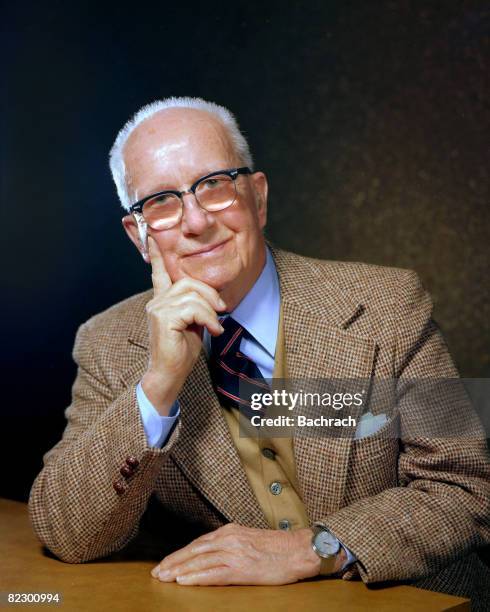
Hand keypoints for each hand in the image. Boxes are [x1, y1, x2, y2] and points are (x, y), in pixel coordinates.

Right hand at [141, 235, 226, 413]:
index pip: (159, 271)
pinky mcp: (163, 317)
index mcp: (163, 299)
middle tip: (220, 311)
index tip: (153, 233)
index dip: (157, 253)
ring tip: (214, 325)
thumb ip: (198, 306)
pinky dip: (208, 318)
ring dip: (210, 310)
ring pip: (193, 295)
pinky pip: (193, 307)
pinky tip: (212, 330)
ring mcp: (158, 308)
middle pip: (189, 282)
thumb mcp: (194, 323)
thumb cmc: (182, 350)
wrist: (169, 373)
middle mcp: (157, 300)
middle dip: (210, 294)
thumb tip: (216, 298)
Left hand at [150, 523, 329, 585]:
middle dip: (173, 562)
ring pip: (199, 561)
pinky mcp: (242, 567)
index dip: (180, 554)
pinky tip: (184, 581)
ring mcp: (235, 552)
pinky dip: (196, 577)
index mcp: (230, 531)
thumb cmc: (278, 548)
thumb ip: (231, 543)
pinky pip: (214, 573)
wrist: (299, 549)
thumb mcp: (249, 538)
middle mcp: (229, 539)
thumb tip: (212, 553)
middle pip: (194, 551)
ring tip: (164, 578)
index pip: (198, 543)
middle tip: (157, 573)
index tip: (166, 563)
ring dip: (179, 570)